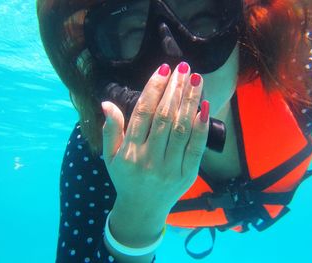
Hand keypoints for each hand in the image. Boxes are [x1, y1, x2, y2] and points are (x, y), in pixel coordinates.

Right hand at [101, 62, 208, 212]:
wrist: (142, 209)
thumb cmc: (125, 179)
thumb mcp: (110, 157)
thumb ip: (110, 130)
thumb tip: (106, 103)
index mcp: (129, 153)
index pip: (143, 113)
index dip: (154, 89)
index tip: (163, 69)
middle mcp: (149, 159)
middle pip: (164, 117)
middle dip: (175, 90)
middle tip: (183, 69)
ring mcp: (170, 168)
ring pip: (181, 129)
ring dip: (190, 101)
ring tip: (196, 79)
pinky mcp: (187, 174)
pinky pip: (196, 147)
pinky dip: (201, 126)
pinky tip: (204, 106)